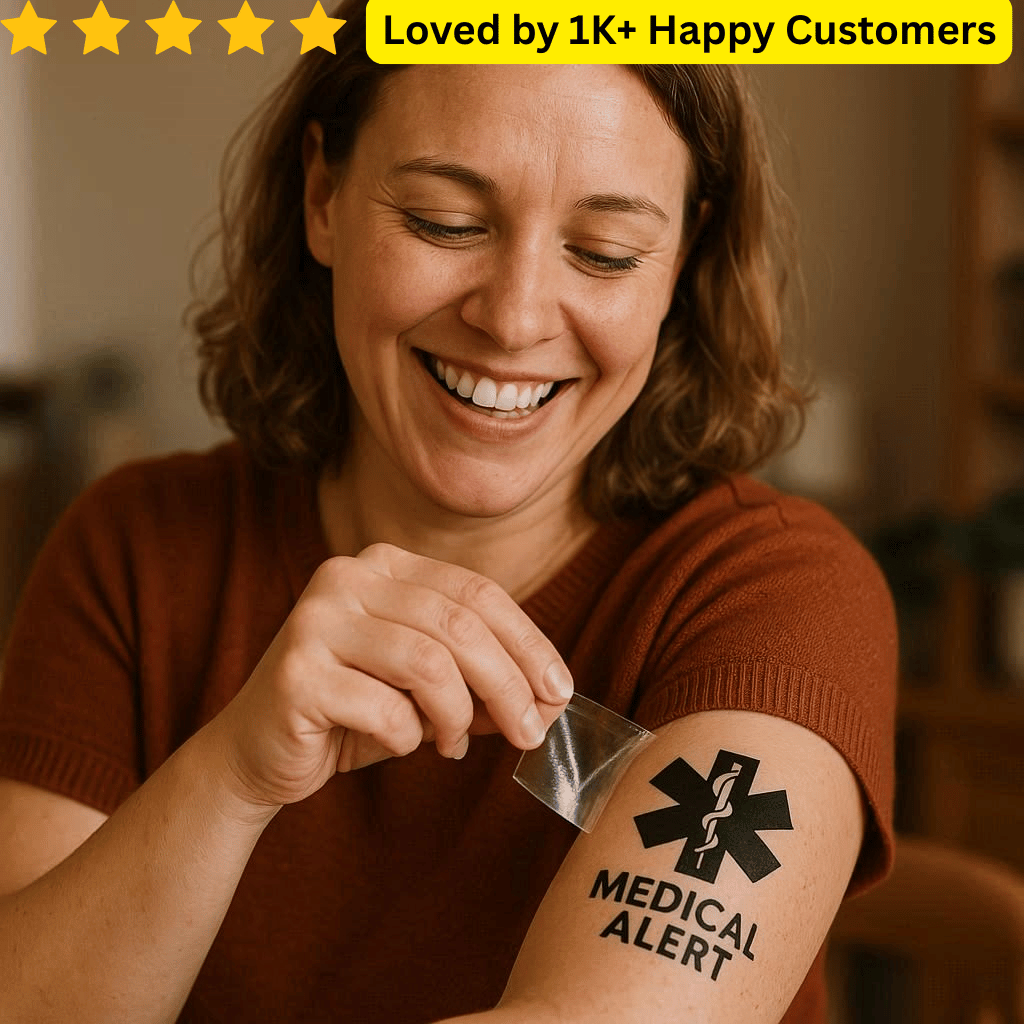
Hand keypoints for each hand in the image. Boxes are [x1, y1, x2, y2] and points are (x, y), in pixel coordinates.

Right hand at [212, 543, 573, 808]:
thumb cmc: (353, 713)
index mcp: (383, 564)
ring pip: (429, 663)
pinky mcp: (295, 672)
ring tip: (453, 744)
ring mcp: (315, 620)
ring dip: (458, 716)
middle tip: (532, 733)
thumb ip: (479, 679)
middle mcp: (346, 578)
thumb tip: (549, 698)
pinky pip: (386, 709)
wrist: (257, 753)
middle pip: (459, 625)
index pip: (477, 592)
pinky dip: (408, 738)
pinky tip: (400, 745)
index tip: (559, 691)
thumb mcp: (427, 688)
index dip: (528, 642)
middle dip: (509, 685)